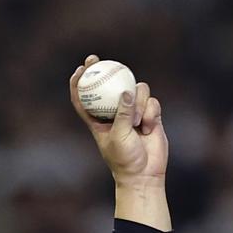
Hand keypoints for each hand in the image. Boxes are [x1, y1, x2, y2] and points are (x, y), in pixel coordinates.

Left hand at [70, 54, 167, 184]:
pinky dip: (151, 113)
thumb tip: (126, 91)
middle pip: (110, 85)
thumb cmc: (125, 159)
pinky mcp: (150, 114)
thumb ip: (122, 113)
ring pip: (137, 91)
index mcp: (98, 121)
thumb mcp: (119, 136)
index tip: (80, 69)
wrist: (145, 173)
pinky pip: (152, 102)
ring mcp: (133, 112)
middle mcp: (115, 113)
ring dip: (139, 105)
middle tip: (98, 59)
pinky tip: (150, 128)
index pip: (85, 99)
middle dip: (105, 70)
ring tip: (139, 125)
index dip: (80, 83)